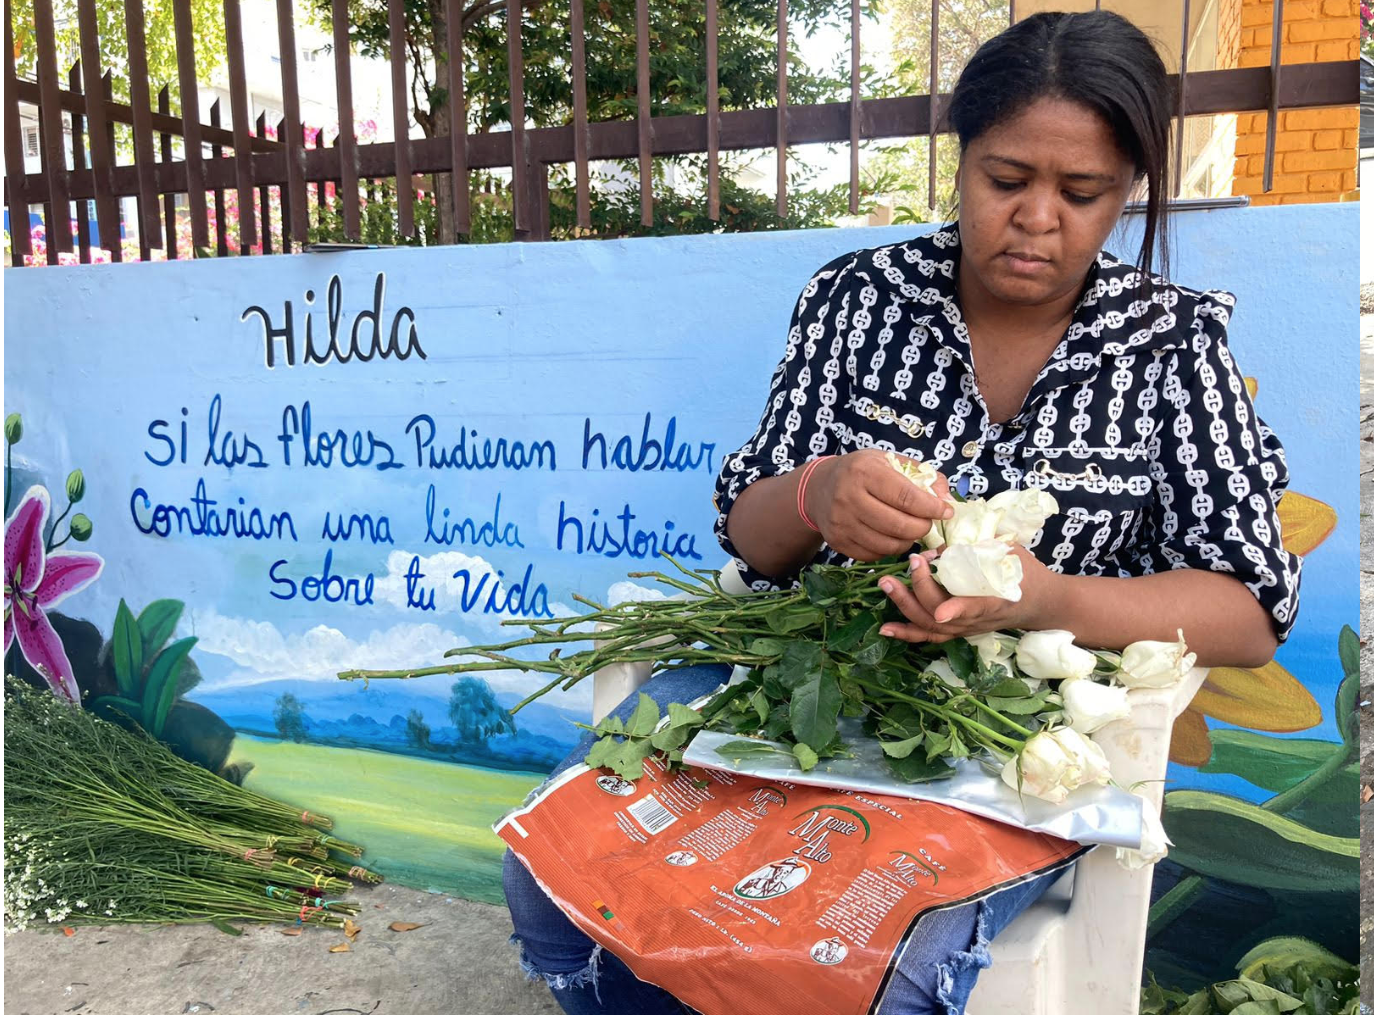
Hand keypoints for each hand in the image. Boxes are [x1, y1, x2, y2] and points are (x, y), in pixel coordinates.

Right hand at [804, 450, 952, 562]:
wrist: (819, 488)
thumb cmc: (861, 471)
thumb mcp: (889, 461)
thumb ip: (921, 475)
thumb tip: (947, 498)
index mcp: (864, 472)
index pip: (906, 496)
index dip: (932, 507)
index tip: (946, 511)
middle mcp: (848, 497)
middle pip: (899, 525)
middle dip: (922, 527)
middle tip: (927, 523)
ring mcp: (841, 522)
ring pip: (888, 544)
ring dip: (908, 541)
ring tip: (911, 530)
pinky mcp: (837, 541)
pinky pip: (874, 554)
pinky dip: (890, 549)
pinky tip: (892, 536)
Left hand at [877, 546, 1060, 642]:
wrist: (1042, 604)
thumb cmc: (1027, 574)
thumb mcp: (1012, 554)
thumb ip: (982, 547)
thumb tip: (945, 542)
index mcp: (998, 601)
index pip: (977, 608)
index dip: (958, 610)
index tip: (941, 611)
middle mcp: (979, 621)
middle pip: (943, 615)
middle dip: (920, 589)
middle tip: (911, 562)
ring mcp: (966, 629)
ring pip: (931, 626)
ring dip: (905, 606)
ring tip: (886, 584)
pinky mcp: (958, 631)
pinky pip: (930, 635)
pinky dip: (907, 633)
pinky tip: (885, 627)